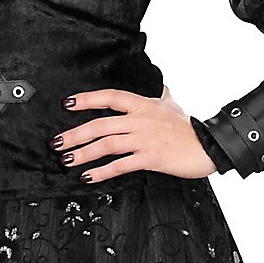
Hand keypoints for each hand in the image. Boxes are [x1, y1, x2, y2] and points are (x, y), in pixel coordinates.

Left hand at [51, 84, 216, 181]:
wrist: (208, 146)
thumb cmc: (189, 128)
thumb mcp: (173, 105)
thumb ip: (162, 95)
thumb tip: (160, 85)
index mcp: (143, 105)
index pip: (110, 97)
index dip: (87, 99)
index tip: (68, 104)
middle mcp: (140, 120)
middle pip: (100, 124)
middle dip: (74, 134)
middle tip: (56, 142)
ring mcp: (144, 139)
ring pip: (106, 144)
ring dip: (82, 153)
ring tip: (66, 160)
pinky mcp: (149, 157)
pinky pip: (120, 165)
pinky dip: (101, 172)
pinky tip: (88, 177)